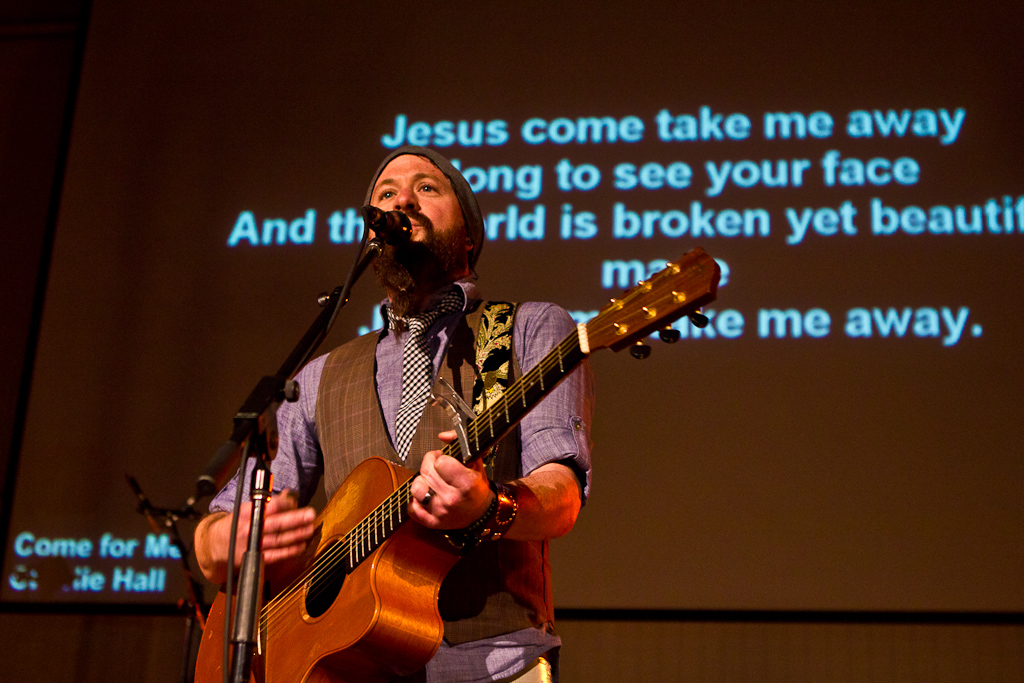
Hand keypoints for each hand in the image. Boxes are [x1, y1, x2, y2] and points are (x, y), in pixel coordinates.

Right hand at [195, 489, 315, 583]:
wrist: (215, 545)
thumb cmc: (235, 524)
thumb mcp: (248, 509)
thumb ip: (269, 503)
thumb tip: (290, 495)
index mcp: (248, 512)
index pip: (270, 506)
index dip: (285, 503)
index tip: (296, 501)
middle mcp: (250, 528)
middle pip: (276, 523)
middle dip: (295, 519)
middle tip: (310, 514)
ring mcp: (253, 544)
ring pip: (278, 539)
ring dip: (296, 535)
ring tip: (310, 529)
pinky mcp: (255, 557)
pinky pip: (275, 555)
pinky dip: (289, 551)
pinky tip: (300, 546)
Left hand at [408, 430, 493, 529]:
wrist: (480, 514)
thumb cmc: (476, 486)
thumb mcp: (475, 462)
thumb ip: (460, 442)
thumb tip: (442, 435)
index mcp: (466, 484)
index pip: (441, 462)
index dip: (440, 457)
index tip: (444, 459)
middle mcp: (452, 499)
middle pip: (426, 472)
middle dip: (429, 464)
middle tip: (436, 466)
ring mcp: (440, 512)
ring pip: (416, 488)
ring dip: (421, 481)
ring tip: (431, 482)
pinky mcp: (431, 523)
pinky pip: (411, 507)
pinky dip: (415, 500)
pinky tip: (426, 496)